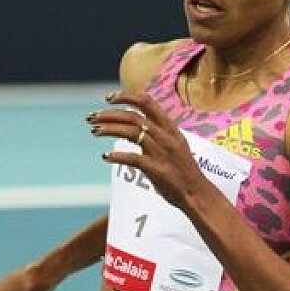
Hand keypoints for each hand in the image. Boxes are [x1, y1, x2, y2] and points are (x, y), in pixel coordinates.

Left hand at [89, 91, 209, 209]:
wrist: (198, 194)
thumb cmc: (183, 171)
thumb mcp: (175, 145)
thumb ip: (158, 134)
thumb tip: (135, 126)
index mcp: (170, 128)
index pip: (147, 102)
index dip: (126, 96)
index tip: (108, 98)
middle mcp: (165, 136)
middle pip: (133, 116)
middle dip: (109, 114)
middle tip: (91, 118)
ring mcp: (161, 152)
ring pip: (130, 132)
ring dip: (108, 129)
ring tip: (94, 131)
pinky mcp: (156, 170)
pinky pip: (132, 158)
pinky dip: (117, 156)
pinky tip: (106, 156)